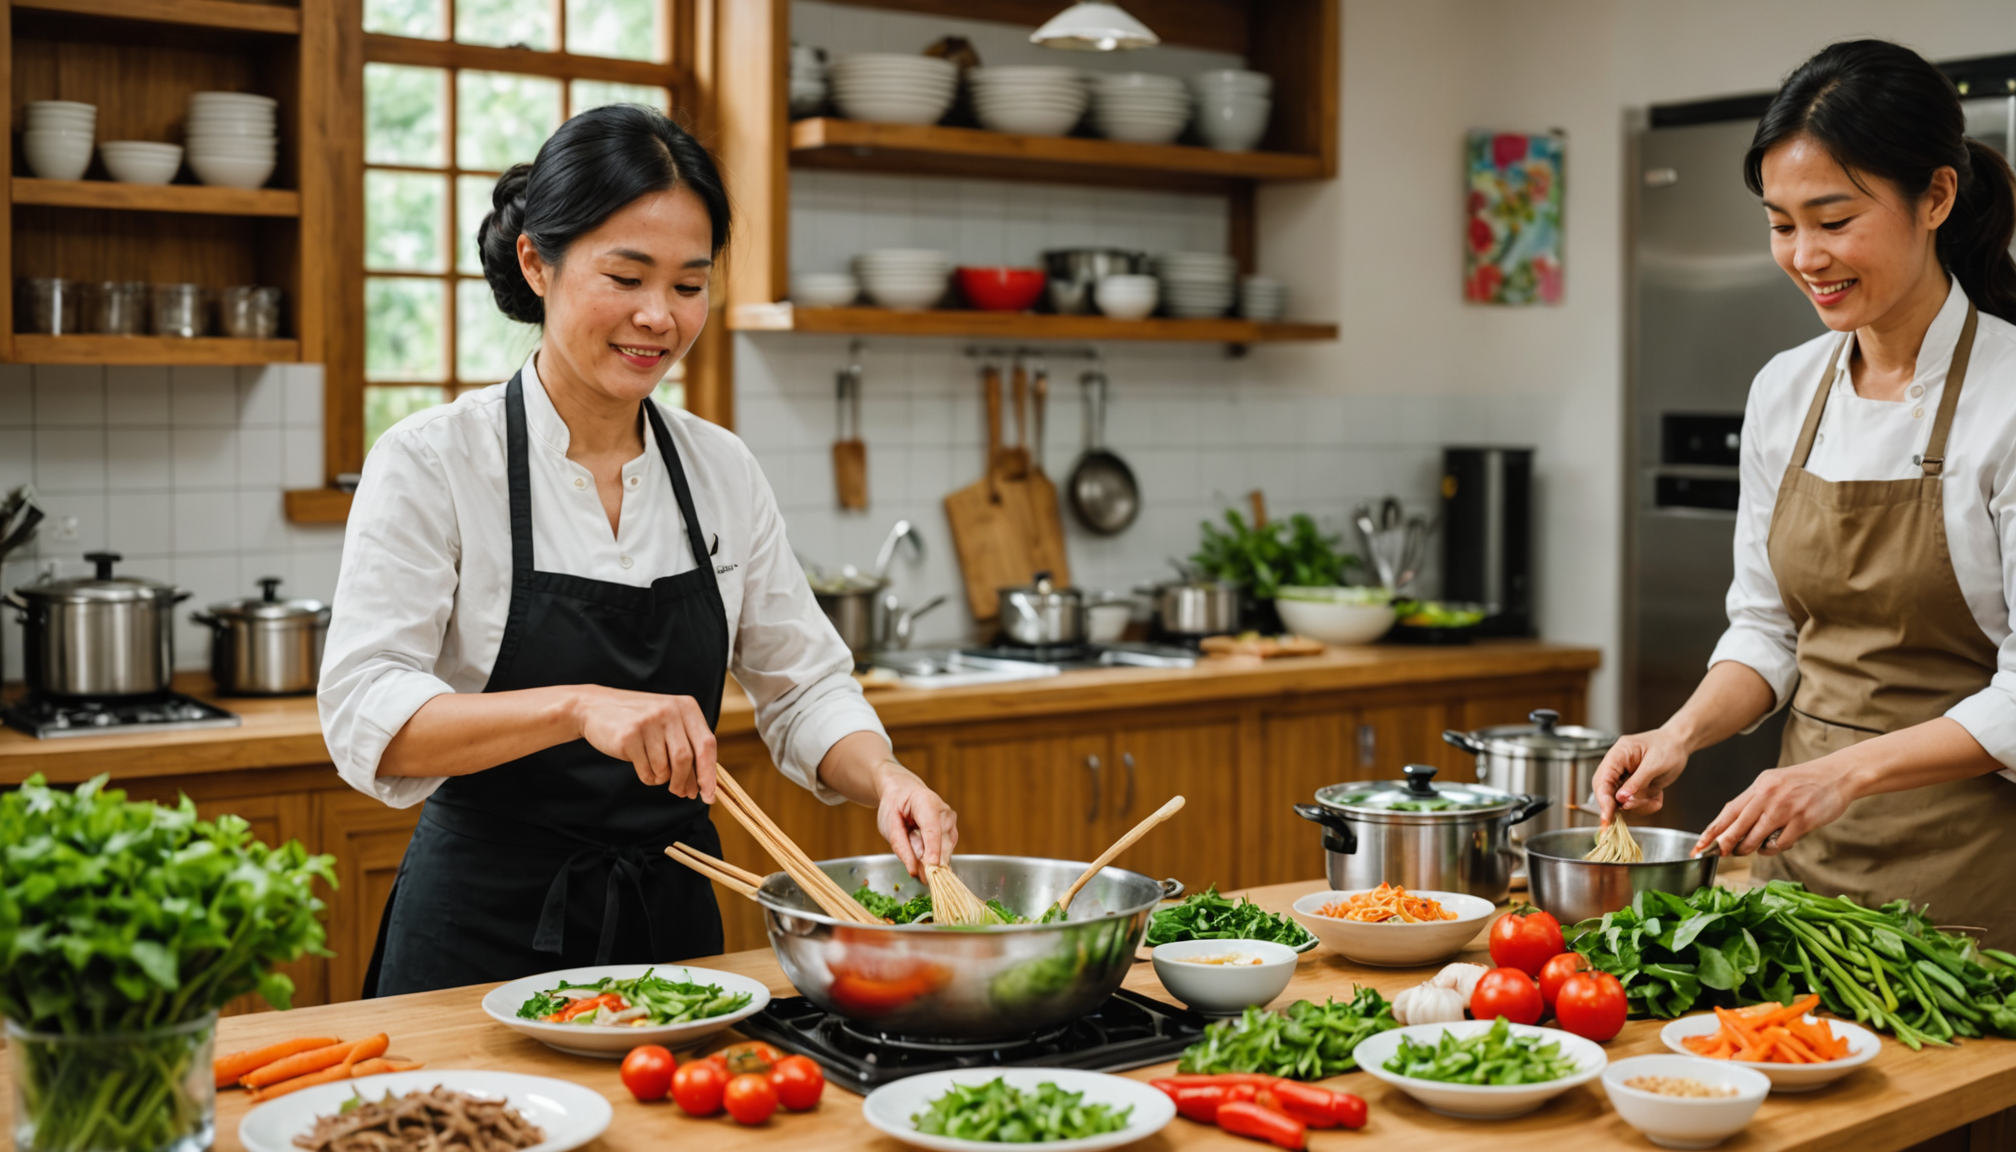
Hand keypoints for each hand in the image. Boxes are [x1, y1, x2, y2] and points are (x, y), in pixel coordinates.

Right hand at [570, 686, 717, 800]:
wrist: (596, 707)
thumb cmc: (639, 721)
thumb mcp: (668, 725)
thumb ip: (688, 749)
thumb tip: (700, 788)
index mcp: (686, 707)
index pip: (706, 745)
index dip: (709, 773)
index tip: (709, 796)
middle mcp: (669, 711)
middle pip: (685, 759)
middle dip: (683, 781)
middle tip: (679, 791)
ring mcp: (648, 722)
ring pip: (665, 768)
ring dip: (661, 778)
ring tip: (653, 769)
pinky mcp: (628, 736)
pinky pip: (646, 771)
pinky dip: (647, 777)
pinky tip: (641, 767)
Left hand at [871, 761, 958, 877]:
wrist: (903, 793)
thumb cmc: (895, 807)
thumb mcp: (889, 826)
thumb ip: (902, 847)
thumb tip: (915, 870)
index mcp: (926, 802)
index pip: (933, 829)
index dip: (933, 849)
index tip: (931, 867)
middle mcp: (945, 812)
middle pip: (943, 843)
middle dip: (929, 861)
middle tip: (916, 872)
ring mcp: (952, 823)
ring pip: (945, 851)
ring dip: (929, 858)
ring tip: (913, 844)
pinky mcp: (953, 834)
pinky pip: (944, 853)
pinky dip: (932, 857)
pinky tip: (922, 847)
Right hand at [1592, 728, 1692, 821]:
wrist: (1679, 745)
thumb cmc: (1668, 747)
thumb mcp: (1654, 764)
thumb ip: (1637, 782)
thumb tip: (1621, 798)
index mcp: (1618, 754)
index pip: (1602, 779)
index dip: (1603, 799)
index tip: (1607, 816)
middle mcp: (1616, 766)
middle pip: (1606, 791)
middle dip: (1619, 805)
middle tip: (1633, 811)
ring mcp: (1623, 777)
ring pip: (1620, 800)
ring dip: (1637, 806)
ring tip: (1654, 800)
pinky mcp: (1632, 786)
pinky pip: (1632, 802)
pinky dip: (1645, 805)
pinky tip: (1656, 797)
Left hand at [1696, 760, 1850, 856]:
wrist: (1837, 775)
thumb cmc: (1804, 782)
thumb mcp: (1774, 783)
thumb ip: (1755, 801)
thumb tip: (1733, 824)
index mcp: (1759, 786)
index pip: (1730, 810)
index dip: (1714, 829)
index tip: (1701, 843)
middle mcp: (1769, 796)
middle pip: (1738, 825)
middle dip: (1725, 843)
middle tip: (1719, 853)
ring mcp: (1786, 809)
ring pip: (1756, 837)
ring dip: (1748, 849)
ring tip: (1748, 850)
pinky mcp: (1803, 820)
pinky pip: (1780, 843)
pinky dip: (1774, 849)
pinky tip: (1774, 846)